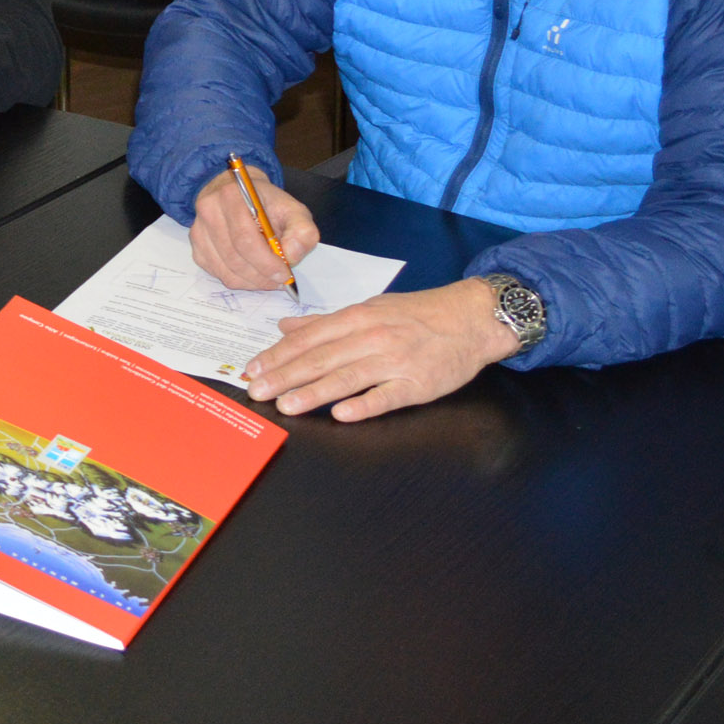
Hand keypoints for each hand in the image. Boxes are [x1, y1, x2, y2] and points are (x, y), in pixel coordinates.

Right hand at [190, 167, 320, 289]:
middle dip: (261, 275)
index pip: (245, 238)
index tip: (284, 274)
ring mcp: (199, 230)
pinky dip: (239, 279)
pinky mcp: (196, 246)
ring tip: (268, 278)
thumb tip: (290, 256)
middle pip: (234, 256)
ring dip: (251, 281)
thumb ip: (301, 231)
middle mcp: (209, 210)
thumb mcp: (294, 210)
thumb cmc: (267, 204)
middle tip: (279, 280)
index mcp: (231, 195)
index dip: (266, 262)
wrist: (239, 193)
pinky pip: (217, 273)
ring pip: (225, 269)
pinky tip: (252, 272)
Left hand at [243, 278, 520, 421]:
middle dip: (285, 376)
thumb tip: (285, 327)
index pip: (309, 338)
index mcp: (357, 318)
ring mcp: (395, 361)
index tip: (252, 369)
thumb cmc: (417, 314)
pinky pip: (387, 396)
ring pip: (348, 378)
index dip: (278, 355)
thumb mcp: (369, 308)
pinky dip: (364, 404)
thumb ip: (326, 322)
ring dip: (314, 392)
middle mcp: (372, 337)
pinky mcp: (418, 383)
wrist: (471, 318)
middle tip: (256, 391)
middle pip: (321, 359)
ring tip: (286, 405)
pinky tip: (342, 415)